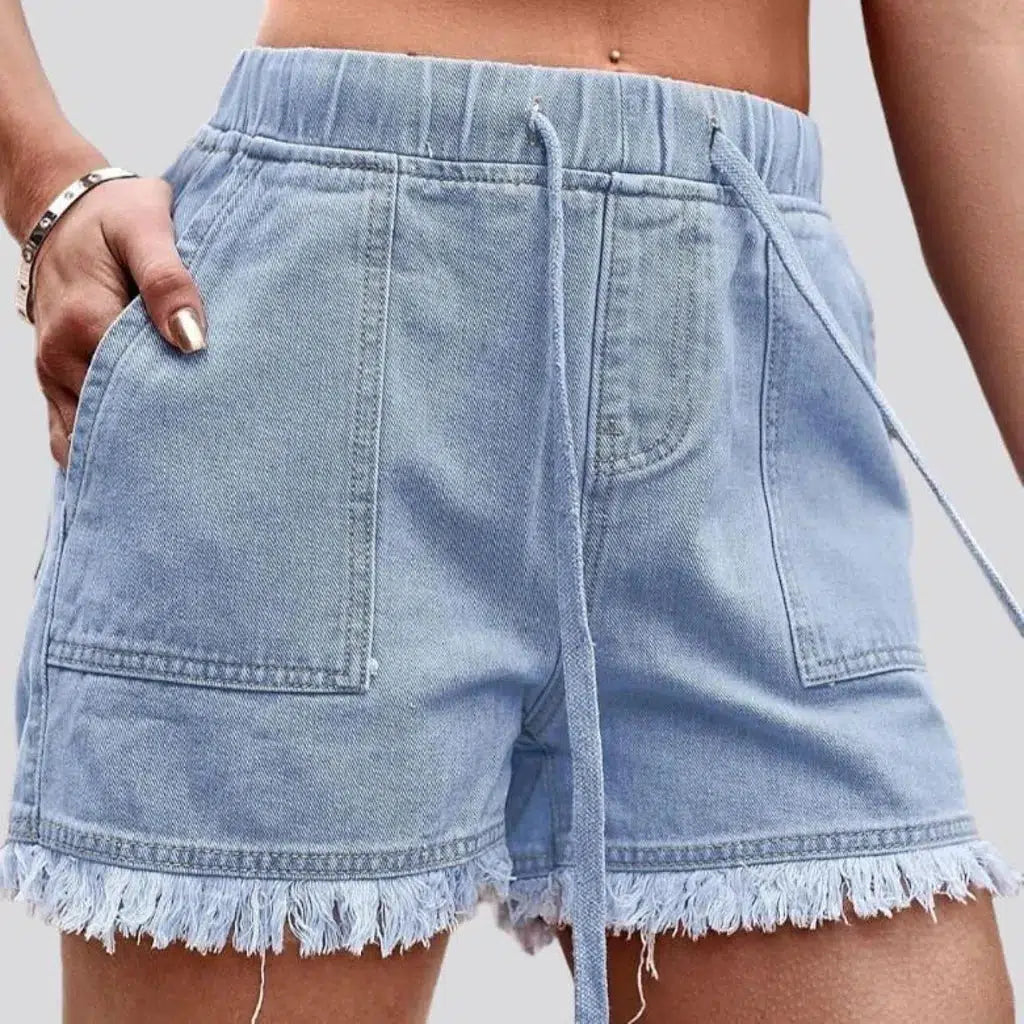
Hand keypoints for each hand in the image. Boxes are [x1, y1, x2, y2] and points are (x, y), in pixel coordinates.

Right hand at [29, 174, 206, 468]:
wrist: (64, 204)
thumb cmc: (113, 214)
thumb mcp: (146, 230)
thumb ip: (168, 282)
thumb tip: (193, 340)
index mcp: (85, 325)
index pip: (133, 395)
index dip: (177, 416)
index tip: (217, 433)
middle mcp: (61, 358)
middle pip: (111, 425)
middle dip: (157, 447)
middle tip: (209, 463)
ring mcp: (54, 372)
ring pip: (89, 437)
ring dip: (132, 451)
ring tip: (185, 466)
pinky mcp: (57, 378)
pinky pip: (73, 431)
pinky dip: (106, 448)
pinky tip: (148, 457)